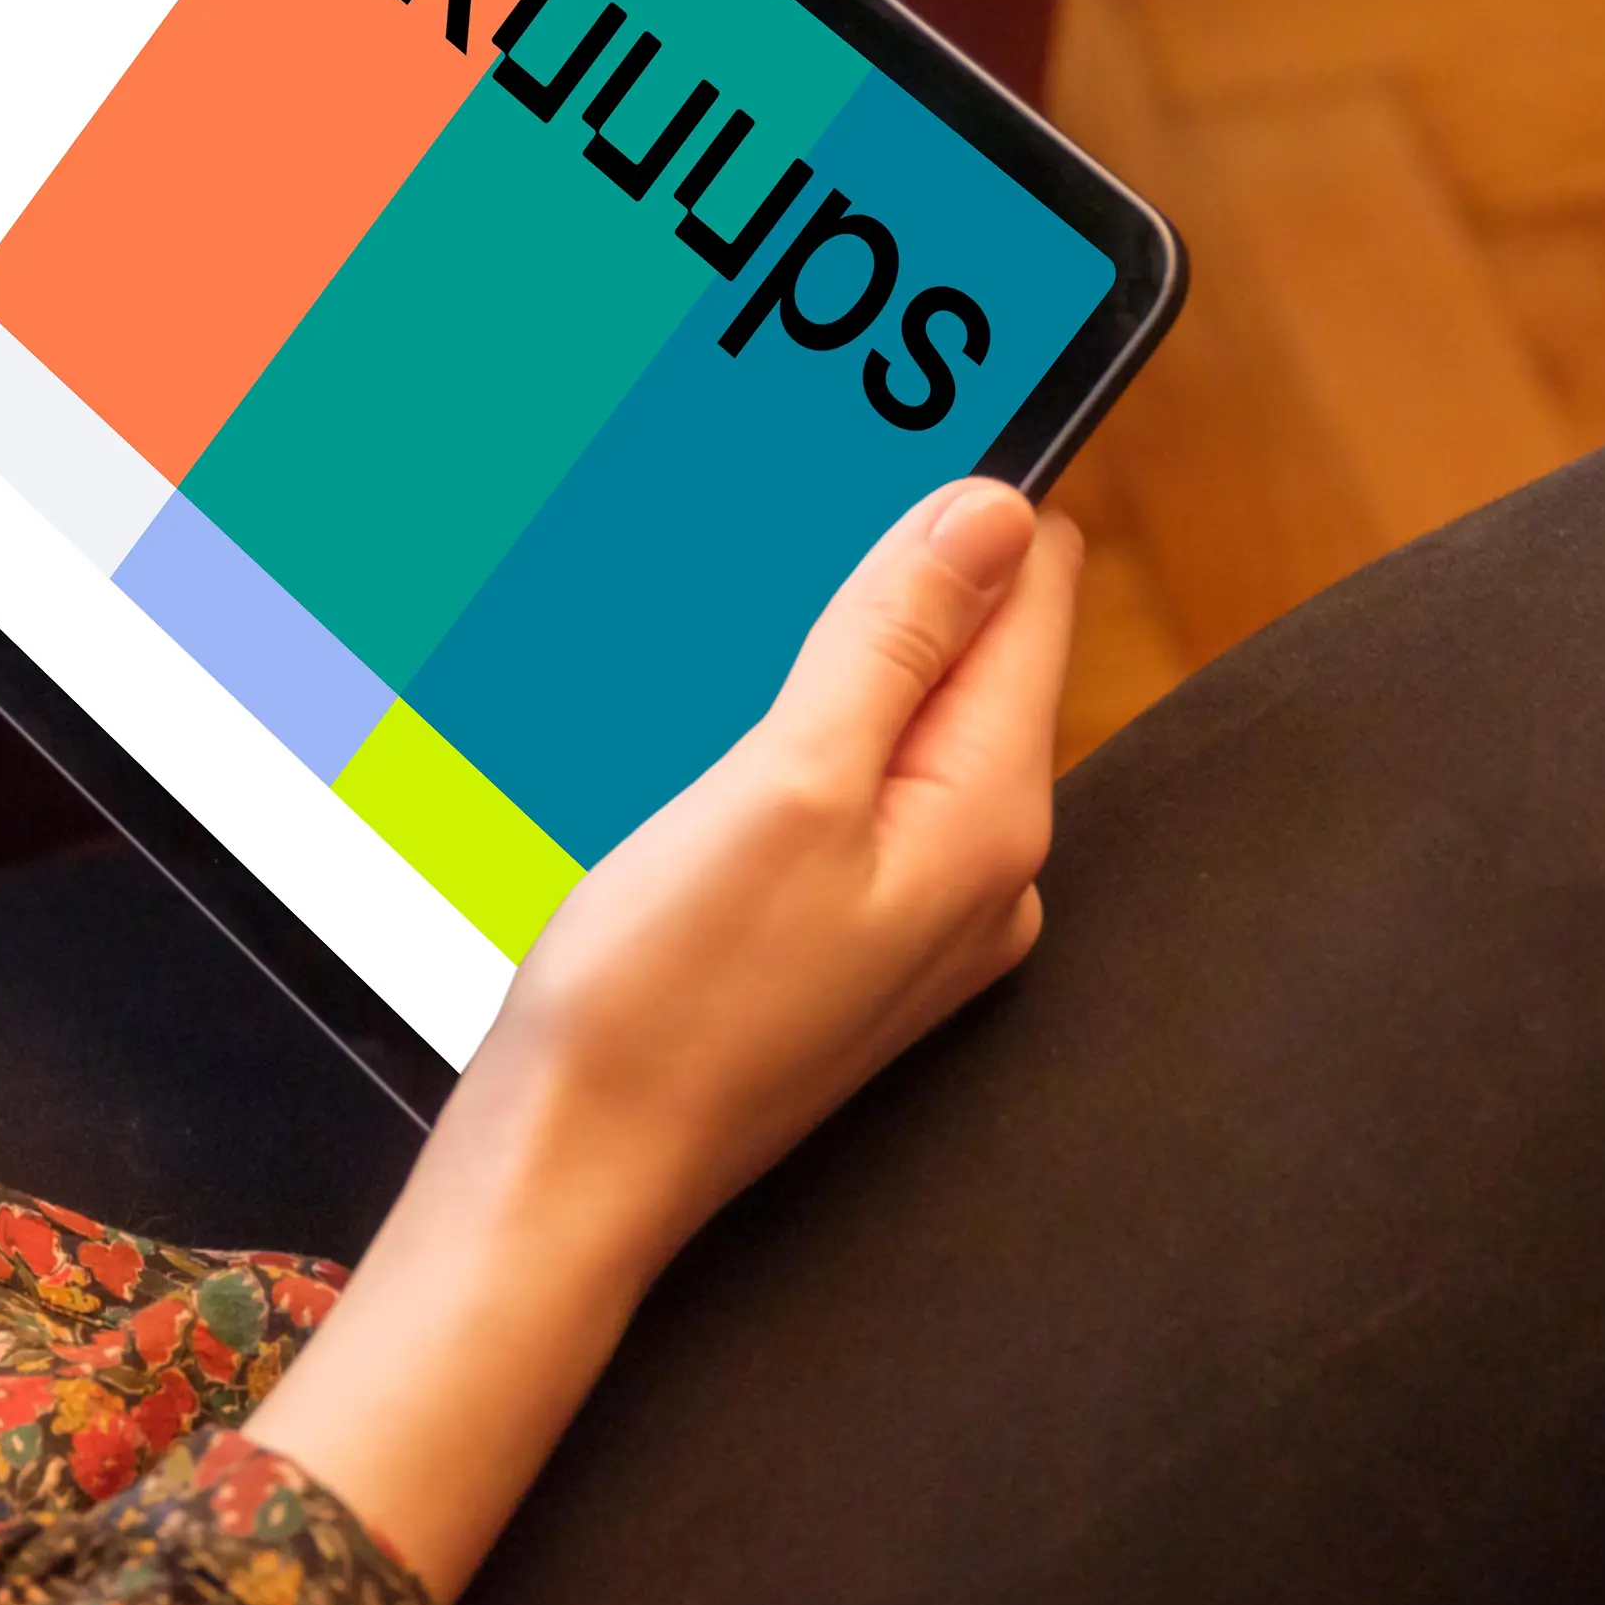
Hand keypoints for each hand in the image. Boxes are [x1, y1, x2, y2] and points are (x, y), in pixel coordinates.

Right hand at [468, 478, 1077, 1285]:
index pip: (1031, 594)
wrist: (572, 1176)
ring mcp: (919, 915)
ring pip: (902, 723)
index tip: (875, 429)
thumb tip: (993, 510)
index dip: (960, 501)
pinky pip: (850, 793)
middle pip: (972, 656)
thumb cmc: (663, 1002)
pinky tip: (712, 730)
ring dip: (832, 655)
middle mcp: (985, 871)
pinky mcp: (842, 941)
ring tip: (732, 611)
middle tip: (777, 508)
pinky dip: (797, 736)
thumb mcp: (785, 787)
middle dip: (890, 577)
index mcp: (991, 818)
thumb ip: (895, 644)